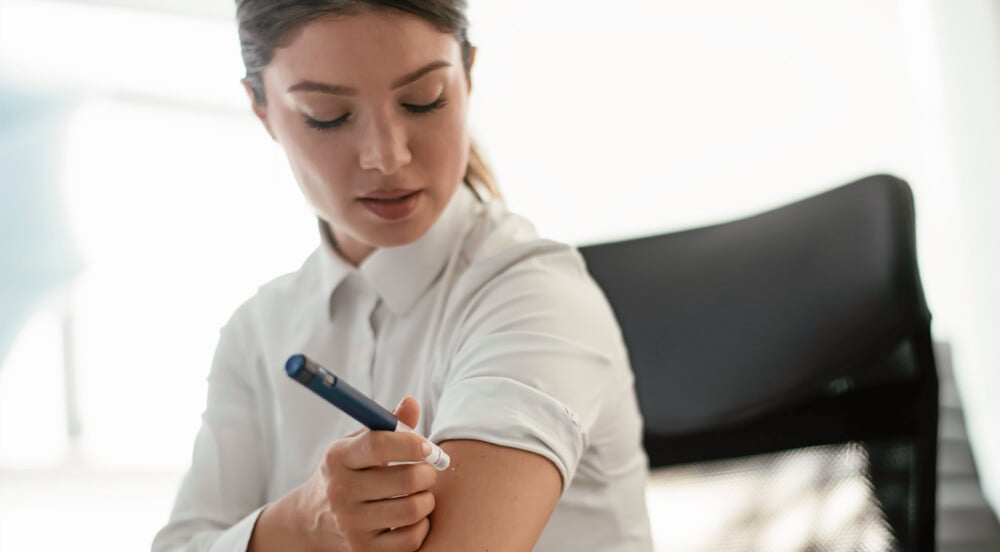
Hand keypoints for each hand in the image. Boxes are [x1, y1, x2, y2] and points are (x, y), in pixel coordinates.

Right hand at [250, 396, 437, 551]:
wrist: (312, 518)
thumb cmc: (349, 471)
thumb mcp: (358, 444)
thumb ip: (388, 425)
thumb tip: (411, 402)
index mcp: (339, 457)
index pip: (379, 444)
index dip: (412, 443)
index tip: (428, 448)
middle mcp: (341, 491)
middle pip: (405, 480)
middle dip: (427, 473)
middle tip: (428, 471)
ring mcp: (351, 524)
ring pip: (412, 510)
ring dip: (427, 499)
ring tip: (420, 493)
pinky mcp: (363, 549)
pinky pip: (411, 539)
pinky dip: (420, 525)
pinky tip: (413, 516)